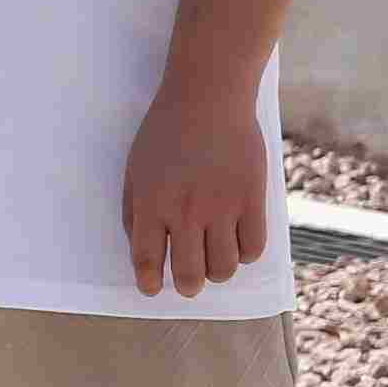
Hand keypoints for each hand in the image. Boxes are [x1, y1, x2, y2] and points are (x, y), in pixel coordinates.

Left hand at [122, 80, 270, 297]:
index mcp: (151, 203)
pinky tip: (237, 242)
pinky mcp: (251, 199)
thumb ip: (135, 210)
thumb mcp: (135, 168)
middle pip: (189, 274)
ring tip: (213, 260)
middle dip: (188, 285)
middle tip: (189, 282)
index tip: (151, 289)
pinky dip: (245, 254)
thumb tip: (143, 250)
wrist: (208, 97)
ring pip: (223, 268)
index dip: (149, 281)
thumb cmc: (166, 131)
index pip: (146, 258)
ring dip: (217, 272)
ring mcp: (221, 207)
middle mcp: (185, 211)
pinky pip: (252, 249)